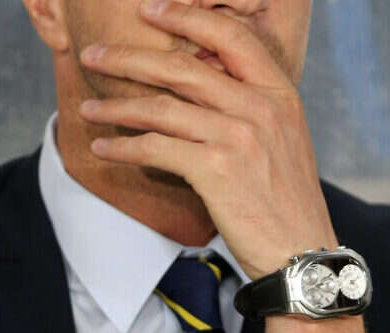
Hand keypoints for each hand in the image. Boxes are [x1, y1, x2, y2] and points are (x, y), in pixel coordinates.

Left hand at [77, 0, 337, 279]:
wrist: (301, 251)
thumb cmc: (287, 201)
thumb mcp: (282, 140)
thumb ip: (249, 106)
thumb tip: (201, 84)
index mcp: (279, 93)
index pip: (229, 36)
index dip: (185, 17)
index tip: (150, 10)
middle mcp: (259, 107)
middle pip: (182, 67)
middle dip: (128, 58)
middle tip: (94, 55)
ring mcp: (237, 136)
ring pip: (160, 108)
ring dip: (115, 106)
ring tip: (88, 108)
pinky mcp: (215, 169)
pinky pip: (154, 147)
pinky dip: (123, 146)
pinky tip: (104, 147)